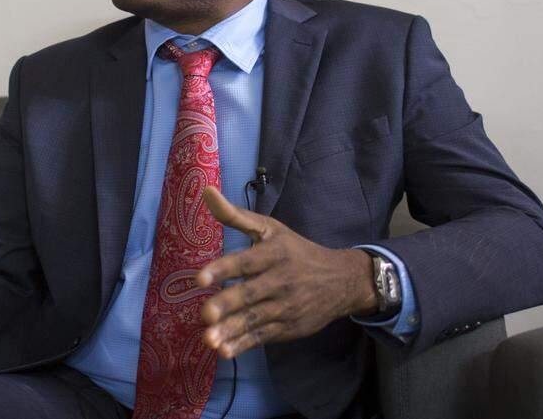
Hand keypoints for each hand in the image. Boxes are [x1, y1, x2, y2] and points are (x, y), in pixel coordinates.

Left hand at [196, 187, 377, 358]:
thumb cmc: (297, 251)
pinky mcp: (289, 327)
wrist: (342, 281)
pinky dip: (244, 344)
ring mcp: (286, 306)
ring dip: (231, 330)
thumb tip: (206, 191)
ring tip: (209, 339)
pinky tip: (225, 351)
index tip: (200, 279)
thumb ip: (235, 215)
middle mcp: (281, 280)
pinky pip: (263, 336)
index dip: (223, 269)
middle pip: (250, 294)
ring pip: (255, 319)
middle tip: (205, 313)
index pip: (246, 262)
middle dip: (227, 304)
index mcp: (274, 253)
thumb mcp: (271, 229)